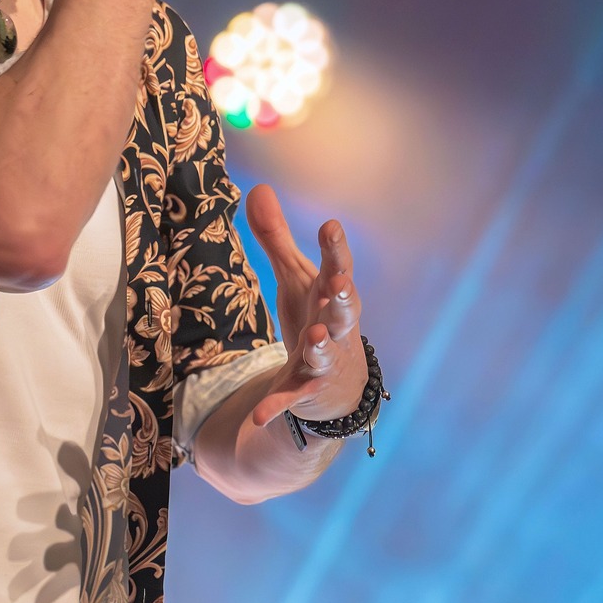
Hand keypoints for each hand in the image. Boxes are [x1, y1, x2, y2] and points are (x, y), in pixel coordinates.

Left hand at [242, 183, 367, 428]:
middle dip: (342, 299)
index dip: (336, 248)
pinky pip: (291, 398)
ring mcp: (324, 362)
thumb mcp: (295, 279)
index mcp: (333, 296)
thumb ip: (277, 238)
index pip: (340, 268)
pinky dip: (277, 406)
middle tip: (338, 285)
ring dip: (321, 347)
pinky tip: (259, 415)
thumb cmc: (318, 318)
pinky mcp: (305, 391)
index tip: (330, 226)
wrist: (336, 386)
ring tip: (313, 339)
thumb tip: (257, 187)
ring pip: (325, 354)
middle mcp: (336, 328)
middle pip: (344, 312)